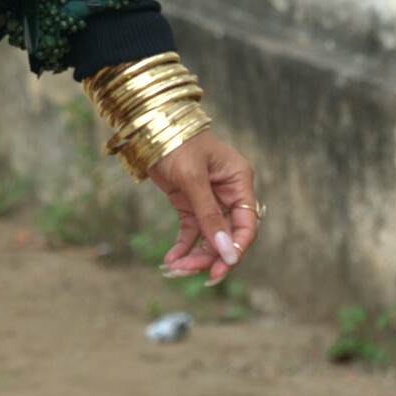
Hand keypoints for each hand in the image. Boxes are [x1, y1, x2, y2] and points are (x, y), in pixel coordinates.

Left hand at [145, 130, 258, 285]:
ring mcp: (208, 198)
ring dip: (194, 255)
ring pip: (208, 236)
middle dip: (210, 256)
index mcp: (239, 182)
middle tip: (189, 271)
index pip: (246, 225)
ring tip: (175, 268)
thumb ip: (209, 214)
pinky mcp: (189, 201)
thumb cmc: (176, 140)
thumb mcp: (192, 177)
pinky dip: (183, 245)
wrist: (148, 123)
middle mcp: (228, 193)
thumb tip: (227, 252)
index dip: (236, 249)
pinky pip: (191, 230)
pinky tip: (171, 259)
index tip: (220, 270)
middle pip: (226, 235)